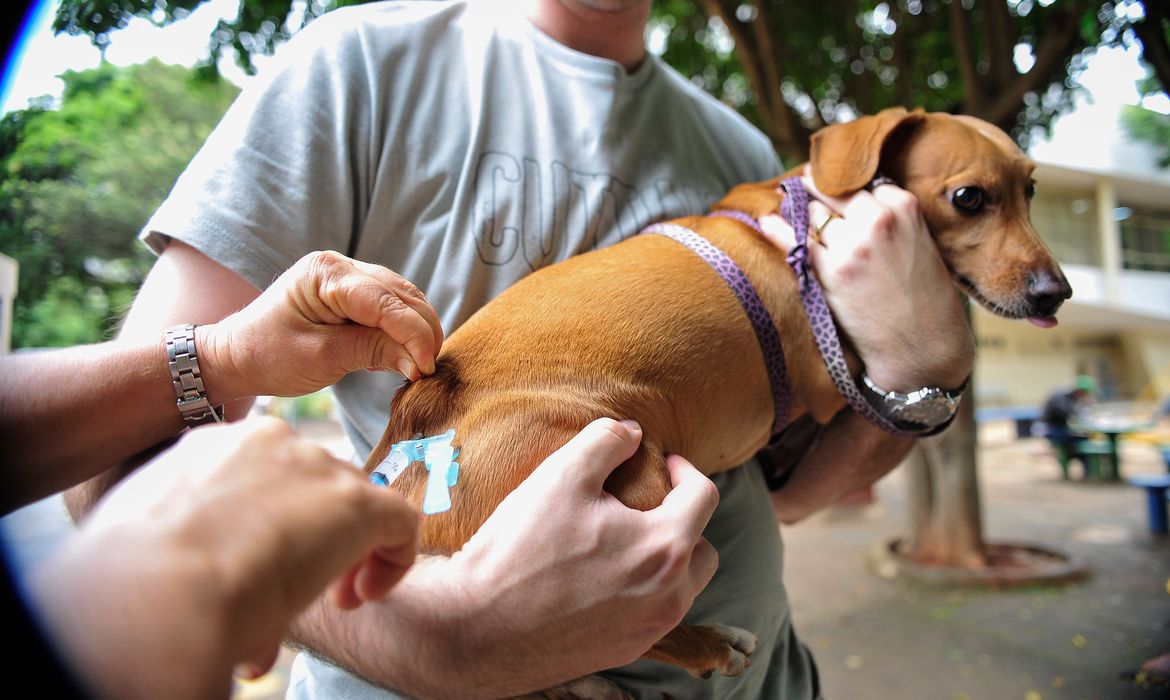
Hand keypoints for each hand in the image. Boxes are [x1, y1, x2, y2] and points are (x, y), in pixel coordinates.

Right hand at [30, 417, 418, 699]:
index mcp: (214, 446)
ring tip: (333, 600)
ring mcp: (317, 467)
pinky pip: (400, 524)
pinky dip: (393, 561)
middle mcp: (271, 443)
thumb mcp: (163, 544)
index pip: (269, 473)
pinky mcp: (357, 502)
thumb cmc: (138, 579)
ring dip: (350, 554)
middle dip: (316, 538)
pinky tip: (359, 598)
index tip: (264, 565)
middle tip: (300, 589)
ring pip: (357, 504)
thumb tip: (226, 582)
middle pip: (317, 486)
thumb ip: (204, 546)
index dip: (277, 521)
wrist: (159, 587)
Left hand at [201, 250, 443, 399]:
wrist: (237, 355)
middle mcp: (341, 265)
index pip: (386, 301)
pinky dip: (404, 329)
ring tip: (421, 364)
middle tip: (429, 370)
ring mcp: (348, 275)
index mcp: (326, 274)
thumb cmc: (268, 355)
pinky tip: (404, 353)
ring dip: (418, 330)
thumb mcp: (321, 358)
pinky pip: (391, 306)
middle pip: (401, 295)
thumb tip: (420, 363)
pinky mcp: (352, 292)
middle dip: (422, 331)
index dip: (414, 333)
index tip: (427, 367)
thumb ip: (372, 352)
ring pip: (403, 298)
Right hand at [292, 418, 720, 697]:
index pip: (703, 497)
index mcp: (664, 548)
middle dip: (683, 521)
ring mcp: (648, 632)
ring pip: (681, 587)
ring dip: (664, 560)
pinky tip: (599, 578)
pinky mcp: (622, 653)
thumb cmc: (519, 549)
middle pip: (703, 550)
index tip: (660, 463)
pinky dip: (639, 592)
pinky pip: (650, 615)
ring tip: (622, 541)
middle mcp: (669, 597)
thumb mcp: (561, 475)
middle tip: (646, 505)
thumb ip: (606, 442)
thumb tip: (632, 433)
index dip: (683, 470)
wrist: (473, 628)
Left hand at [760, 170, 972, 389]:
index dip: (845, 188)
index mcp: (904, 207)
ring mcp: (852, 245)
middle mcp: (877, 220)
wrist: (923, 345)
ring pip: (814, 215)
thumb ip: (892, 218)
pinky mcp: (832, 272)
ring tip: (786, 203)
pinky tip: (768, 220)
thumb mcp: (919, 243)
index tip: (830, 184)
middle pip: (834, 192)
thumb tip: (853, 199)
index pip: (863, 183)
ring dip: (800, 211)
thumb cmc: (924, 297)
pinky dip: (778, 230)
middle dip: (816, 190)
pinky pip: (796, 242)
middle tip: (801, 185)